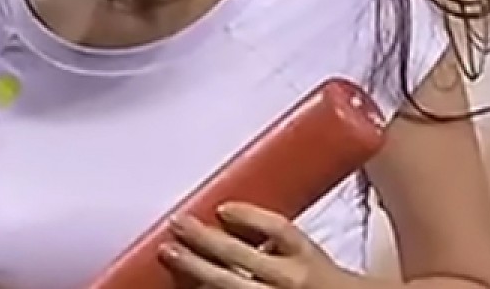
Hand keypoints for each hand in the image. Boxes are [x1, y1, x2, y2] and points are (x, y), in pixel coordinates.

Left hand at [157, 202, 356, 287]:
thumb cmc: (319, 278)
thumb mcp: (305, 250)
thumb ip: (274, 237)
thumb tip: (228, 216)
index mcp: (305, 254)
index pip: (277, 229)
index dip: (249, 216)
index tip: (222, 208)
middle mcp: (291, 279)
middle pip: (240, 256)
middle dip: (204, 239)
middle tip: (179, 223)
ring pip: (228, 284)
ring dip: (195, 268)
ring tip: (170, 252)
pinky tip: (189, 284)